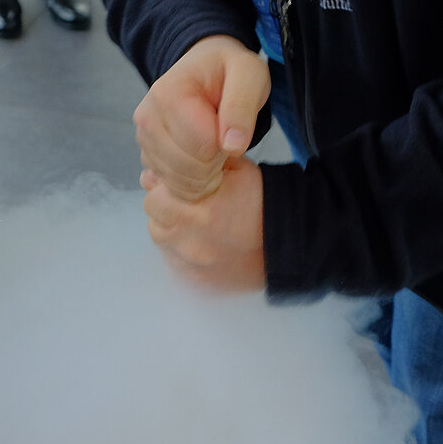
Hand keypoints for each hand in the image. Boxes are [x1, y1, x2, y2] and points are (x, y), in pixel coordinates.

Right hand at [133, 35, 269, 200]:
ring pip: (178, 181)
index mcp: (168, 93)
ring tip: (216, 148)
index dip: (226, 146)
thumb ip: (242, 106)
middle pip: (188, 167)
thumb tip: (232, 146)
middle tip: (226, 141)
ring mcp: (143, 138)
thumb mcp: (249, 74)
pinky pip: (171, 185)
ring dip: (205, 174)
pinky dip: (192, 181)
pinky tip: (202, 159)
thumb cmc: (228, 70)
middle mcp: (147, 117)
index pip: (203, 146)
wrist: (205, 69)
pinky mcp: (146, 154)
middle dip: (215, 163)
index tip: (233, 130)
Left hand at [142, 155, 265, 291]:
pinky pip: (174, 262)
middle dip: (166, 208)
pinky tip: (202, 242)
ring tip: (196, 224)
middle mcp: (189, 241)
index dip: (165, 188)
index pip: (154, 196)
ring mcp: (191, 265)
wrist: (289, 244)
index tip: (180, 187)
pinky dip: (181, 251)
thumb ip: (197, 161)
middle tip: (189, 205)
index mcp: (197, 211)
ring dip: (172, 229)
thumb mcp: (236, 167)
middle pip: (154, 219)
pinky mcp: (195, 282)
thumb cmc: (261, 203)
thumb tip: (159, 168)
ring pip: (162, 241)